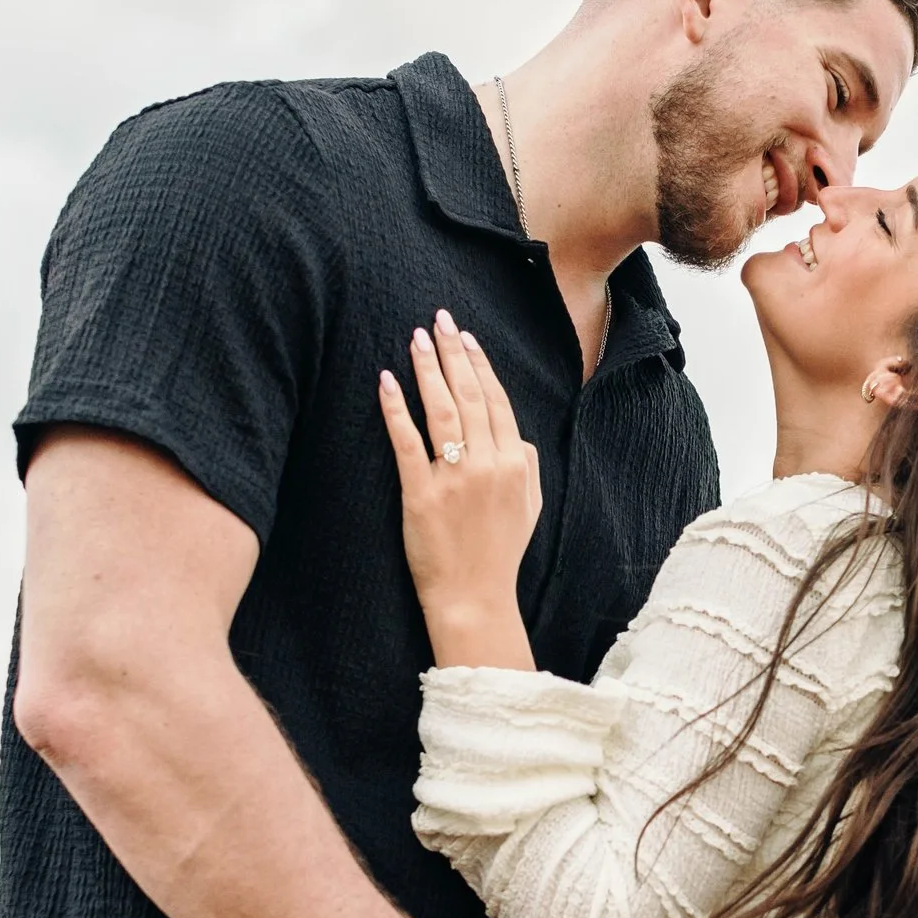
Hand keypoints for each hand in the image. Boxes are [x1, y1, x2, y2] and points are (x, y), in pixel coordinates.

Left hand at [377, 310, 542, 666]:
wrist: (475, 598)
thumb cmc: (499, 555)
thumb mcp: (530, 508)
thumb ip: (526, 466)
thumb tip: (515, 436)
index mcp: (516, 465)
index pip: (497, 402)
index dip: (481, 365)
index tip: (467, 338)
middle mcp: (489, 466)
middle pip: (470, 396)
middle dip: (454, 353)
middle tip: (440, 320)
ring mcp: (455, 480)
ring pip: (442, 411)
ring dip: (428, 369)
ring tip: (416, 338)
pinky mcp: (421, 496)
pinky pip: (407, 442)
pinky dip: (397, 408)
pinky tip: (387, 381)